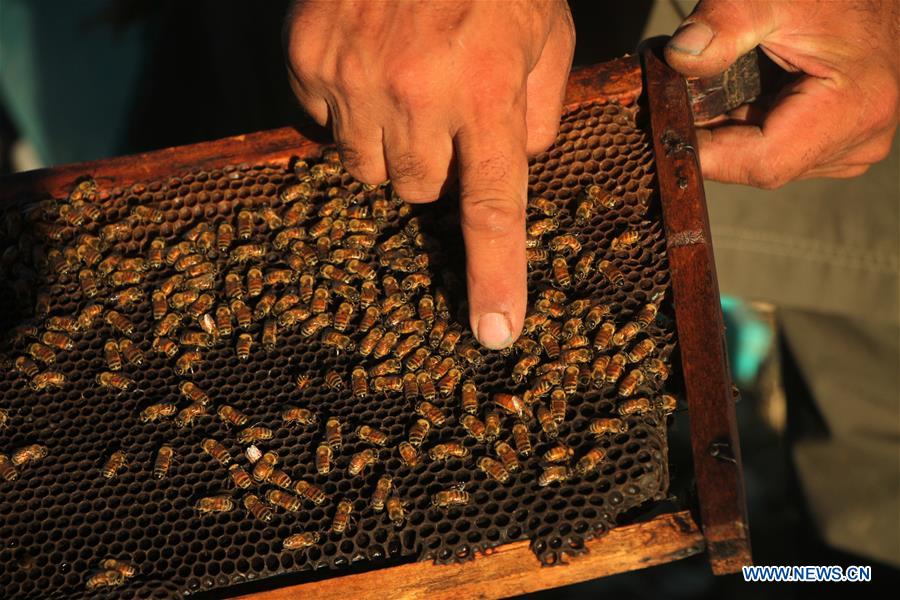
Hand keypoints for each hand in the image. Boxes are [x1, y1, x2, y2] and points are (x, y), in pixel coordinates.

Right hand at [285, 0, 574, 347]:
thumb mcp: (545, 34)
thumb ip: (536, 112)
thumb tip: (513, 163)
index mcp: (487, 94)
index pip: (492, 208)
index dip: (494, 277)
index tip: (491, 333)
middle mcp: (417, 96)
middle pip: (415, 191)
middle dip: (432, 166)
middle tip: (443, 110)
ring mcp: (353, 79)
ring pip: (366, 166)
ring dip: (387, 141)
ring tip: (403, 81)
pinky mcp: (306, 59)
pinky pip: (323, 121)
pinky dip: (346, 104)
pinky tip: (367, 57)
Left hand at [665, 0, 898, 187]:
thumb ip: (725, 25)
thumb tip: (679, 57)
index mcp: (852, 109)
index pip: (763, 163)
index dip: (707, 152)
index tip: (664, 128)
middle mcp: (857, 140)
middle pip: (758, 165)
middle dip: (711, 137)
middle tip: (674, 101)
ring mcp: (849, 147)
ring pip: (762, 161)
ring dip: (726, 133)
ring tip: (708, 91)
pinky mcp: (837, 145)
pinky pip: (775, 151)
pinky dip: (745, 129)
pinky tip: (734, 98)